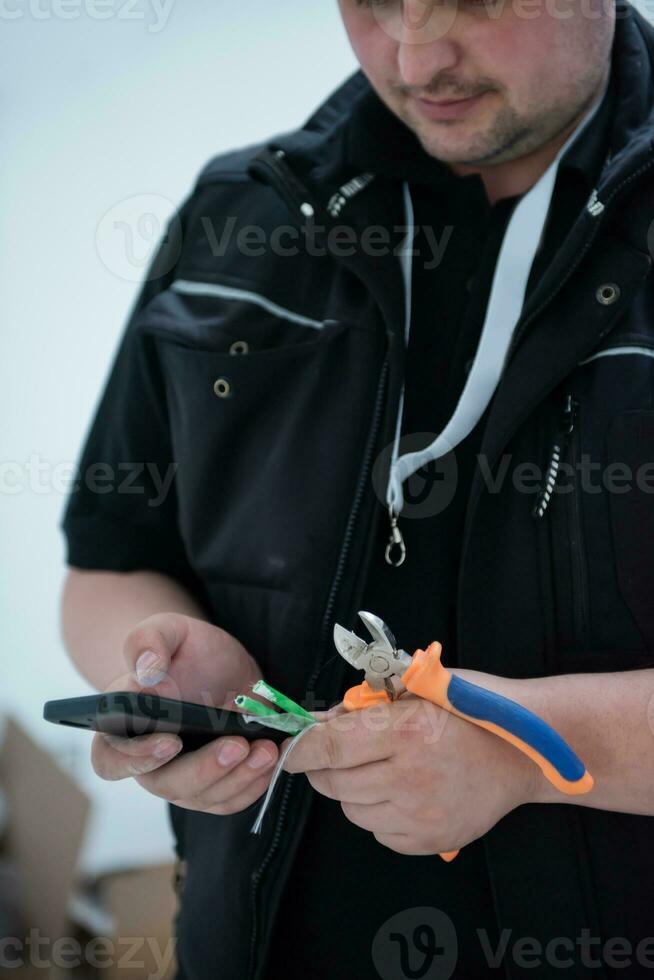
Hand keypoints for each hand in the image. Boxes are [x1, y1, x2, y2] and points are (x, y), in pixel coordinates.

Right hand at [91, 613, 278, 814]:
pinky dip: (253, 784)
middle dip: (204, 770)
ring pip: (204, 796)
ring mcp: (182, 777)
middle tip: (237, 745)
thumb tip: (147, 671)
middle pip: (167, 784)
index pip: (111, 759)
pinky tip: (271, 759)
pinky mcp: (215, 784)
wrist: (216, 665)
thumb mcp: (166, 629)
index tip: (170, 740)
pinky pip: (230, 798)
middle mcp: (148, 761)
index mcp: (122, 728)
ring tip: (265, 750)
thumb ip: (148, 641)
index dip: (136, 758)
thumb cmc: (183, 650)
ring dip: (237, 778)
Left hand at [281, 689, 537, 854]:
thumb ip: (365, 705)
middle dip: (324, 767)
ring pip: (353, 810)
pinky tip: (401, 790)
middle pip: (335, 782)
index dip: (301, 750)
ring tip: (378, 768)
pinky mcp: (431, 840)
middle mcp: (412, 777)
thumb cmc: (473, 710)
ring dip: (352, 790)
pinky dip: (378, 813)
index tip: (290, 750)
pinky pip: (379, 832)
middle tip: (333, 754)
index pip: (331, 746)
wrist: (526, 753)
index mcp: (408, 730)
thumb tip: (316, 721)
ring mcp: (422, 815)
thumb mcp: (419, 689)